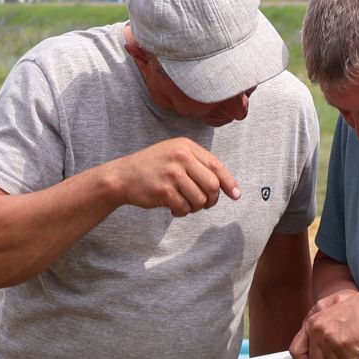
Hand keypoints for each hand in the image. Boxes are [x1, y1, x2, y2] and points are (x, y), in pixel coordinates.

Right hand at [108, 138, 240, 218]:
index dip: (229, 182)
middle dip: (211, 199)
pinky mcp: (164, 191)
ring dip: (195, 207)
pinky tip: (173, 208)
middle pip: (212, 185)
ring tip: (184, 204)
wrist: (123, 176)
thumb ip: (198, 164)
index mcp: (186, 146)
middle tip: (204, 204)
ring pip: (200, 199)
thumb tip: (226, 185)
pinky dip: (182, 212)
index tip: (236, 195)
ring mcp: (172, 174)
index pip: (216, 165)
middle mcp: (180, 157)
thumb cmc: (152, 167)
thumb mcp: (174, 154)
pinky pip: (185, 208)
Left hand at [290, 287, 358, 358]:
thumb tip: (312, 347)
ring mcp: (330, 338)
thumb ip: (317, 325)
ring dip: (348, 357)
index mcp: (312, 322)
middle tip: (344, 352)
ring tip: (356, 342)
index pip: (296, 350)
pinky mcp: (344, 345)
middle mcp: (318, 330)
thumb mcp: (331, 307)